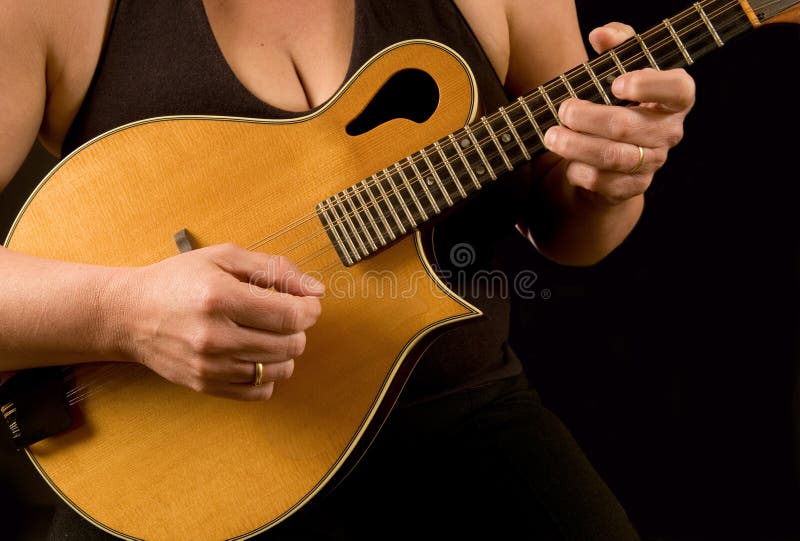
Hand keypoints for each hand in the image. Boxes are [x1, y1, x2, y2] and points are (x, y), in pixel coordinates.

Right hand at [105, 244, 323, 400]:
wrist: (130, 314)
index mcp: (220, 297)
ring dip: (286, 351)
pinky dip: (268, 375)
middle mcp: (215, 336)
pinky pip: (260, 392)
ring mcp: (209, 365)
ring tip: (268, 333)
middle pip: (290, 344)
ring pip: (280, 370)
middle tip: (284, 315)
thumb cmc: (179, 280)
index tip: (307, 303)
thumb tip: (317, 290)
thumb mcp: (225, 258)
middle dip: (298, 329)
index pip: (290, 316)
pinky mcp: (206, 385)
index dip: (310, 310)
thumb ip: (275, 269)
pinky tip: (254, 354)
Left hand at [543, 22, 695, 204]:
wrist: (613, 152)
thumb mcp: (620, 68)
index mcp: (673, 99)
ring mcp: (651, 162)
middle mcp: (668, 132)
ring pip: (613, 157)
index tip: (615, 84)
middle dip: (588, 118)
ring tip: (552, 136)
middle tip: (563, 110)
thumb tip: (602, 35)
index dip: (648, 86)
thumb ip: (617, 45)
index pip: (678, 90)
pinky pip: (604, 183)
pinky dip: (580, 172)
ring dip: (577, 146)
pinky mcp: (632, 187)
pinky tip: (567, 163)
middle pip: (628, 126)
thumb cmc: (618, 101)